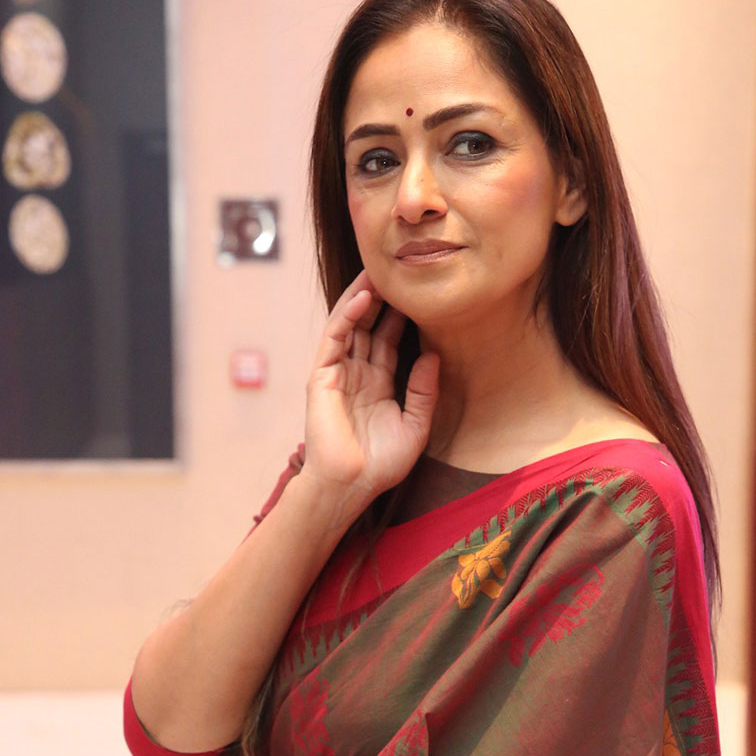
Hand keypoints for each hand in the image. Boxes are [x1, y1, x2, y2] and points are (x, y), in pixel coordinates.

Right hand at [299, 269, 440, 508]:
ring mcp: (338, 373)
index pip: (389, 341)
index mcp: (378, 385)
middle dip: (383, 299)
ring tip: (380, 271)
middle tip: (400, 269)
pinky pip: (335, 338)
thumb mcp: (415, 427)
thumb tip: (433, 354)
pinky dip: (347, 315)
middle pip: (370, 326)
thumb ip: (424, 391)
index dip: (402, 316)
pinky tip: (363, 297)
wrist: (349, 486)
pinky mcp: (322, 376)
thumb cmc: (380, 466)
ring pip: (350, 325)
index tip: (421, 292)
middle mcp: (357, 374)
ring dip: (363, 297)